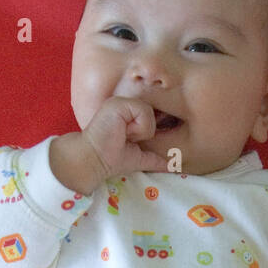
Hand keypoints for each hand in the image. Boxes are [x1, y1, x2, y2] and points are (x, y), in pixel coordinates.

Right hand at [50, 97, 171, 194]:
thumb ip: (155, 158)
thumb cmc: (111, 160)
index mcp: (129, 114)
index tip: (134, 140)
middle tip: (127, 140)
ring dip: (140, 132)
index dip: (151, 130)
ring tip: (123, 136)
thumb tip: (173, 166)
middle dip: (145, 133)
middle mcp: (126, 104)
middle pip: (155, 115)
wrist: (94, 161)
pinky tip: (122, 132)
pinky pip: (144, 112)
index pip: (154, 116)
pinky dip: (137, 128)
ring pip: (151, 114)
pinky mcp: (119, 103)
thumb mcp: (138, 157)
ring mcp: (122, 101)